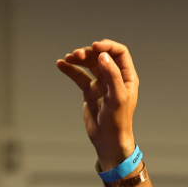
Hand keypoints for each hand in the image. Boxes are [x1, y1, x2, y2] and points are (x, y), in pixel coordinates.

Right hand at [57, 40, 138, 170]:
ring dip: (79, 58)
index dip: (107, 46)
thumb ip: (112, 75)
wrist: (107, 140)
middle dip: (89, 52)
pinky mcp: (89, 91)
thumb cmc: (118, 121)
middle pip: (101, 56)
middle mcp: (114, 78)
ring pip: (89, 64)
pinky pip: (79, 76)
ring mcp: (101, 84)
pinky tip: (61, 64)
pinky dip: (70, 69)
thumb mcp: (117, 97)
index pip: (119, 53)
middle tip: (77, 55)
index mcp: (126, 77)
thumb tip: (102, 55)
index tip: (95, 46)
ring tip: (68, 58)